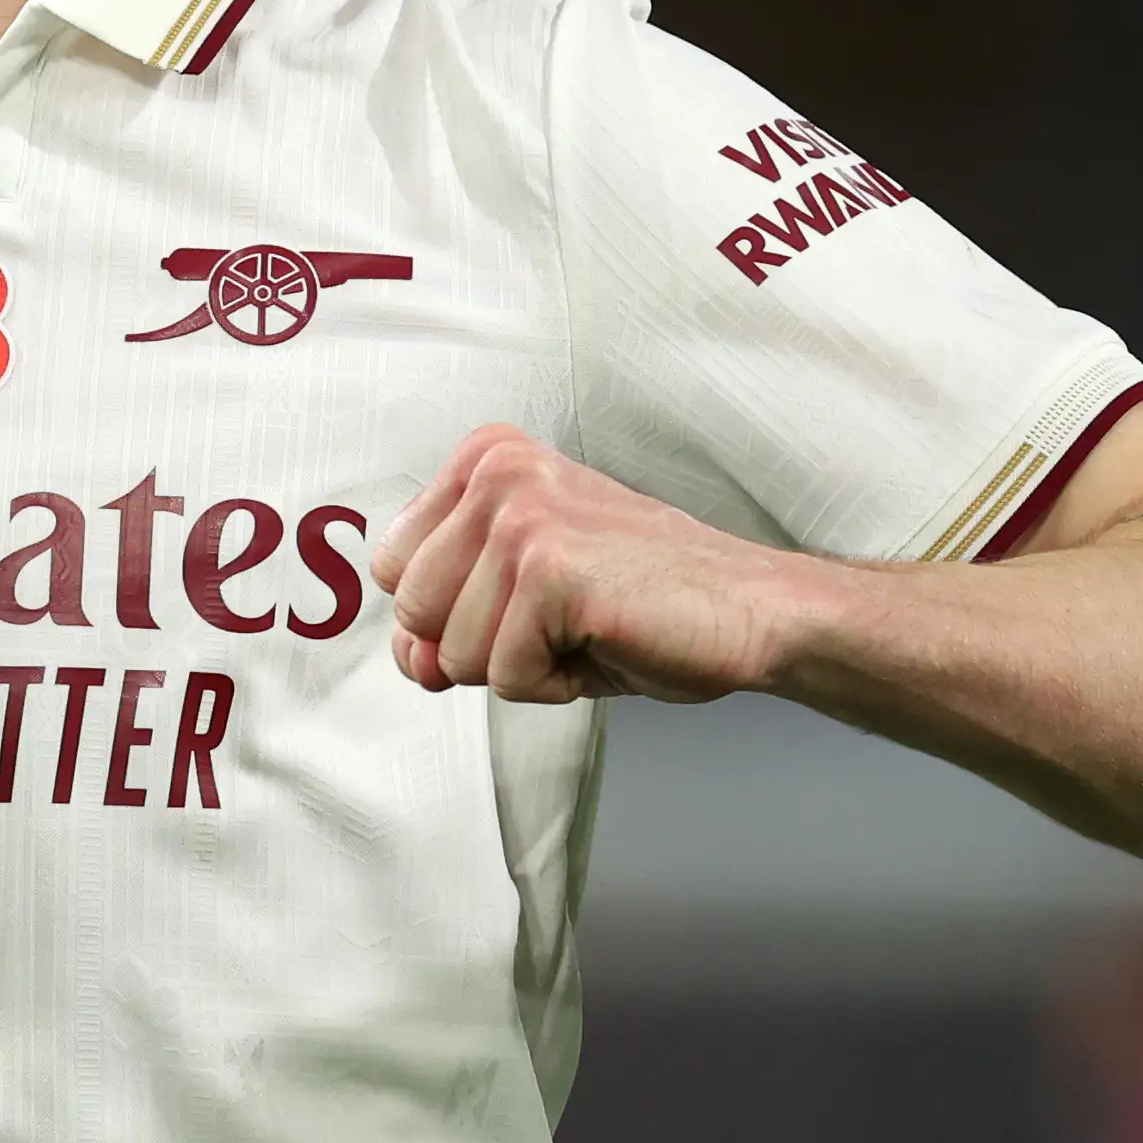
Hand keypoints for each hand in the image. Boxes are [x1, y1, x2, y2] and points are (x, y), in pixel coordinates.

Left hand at [369, 425, 826, 703]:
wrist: (750, 610)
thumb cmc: (642, 598)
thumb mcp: (521, 593)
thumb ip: (448, 612)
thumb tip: (409, 657)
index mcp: (485, 458)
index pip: (392, 567)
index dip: (448, 612)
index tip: (521, 601)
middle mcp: (497, 472)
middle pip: (413, 611)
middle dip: (481, 644)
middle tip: (560, 620)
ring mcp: (522, 517)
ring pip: (454, 651)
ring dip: (523, 666)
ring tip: (587, 628)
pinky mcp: (552, 572)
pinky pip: (506, 675)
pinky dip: (556, 684)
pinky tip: (606, 643)